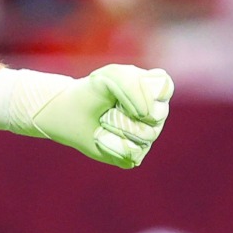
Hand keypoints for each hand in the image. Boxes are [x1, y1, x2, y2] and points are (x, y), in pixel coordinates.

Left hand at [0, 65, 173, 167]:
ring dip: (116, 126)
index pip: (164, 88)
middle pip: (156, 115)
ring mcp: (146, 136)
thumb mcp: (109, 76)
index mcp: (153, 91)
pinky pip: (132, 153)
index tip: (119, 88)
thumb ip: (133, 84)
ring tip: (104, 120)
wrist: (69, 113)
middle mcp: (154, 115)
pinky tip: (103, 136)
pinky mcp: (134, 155)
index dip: (143, 89)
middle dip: (125, 110)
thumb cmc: (91, 92)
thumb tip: (146, 115)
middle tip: (109, 107)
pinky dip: (111, 144)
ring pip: (145, 136)